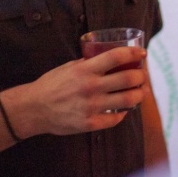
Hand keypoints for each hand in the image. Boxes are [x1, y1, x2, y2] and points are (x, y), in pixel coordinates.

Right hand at [6, 47, 147, 137]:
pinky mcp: (90, 123)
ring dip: (138, 95)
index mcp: (85, 70)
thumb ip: (88, 64)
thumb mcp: (69, 67)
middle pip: (128, 79)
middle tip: (142, 76)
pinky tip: (123, 109)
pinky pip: (116, 119)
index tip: (142, 53)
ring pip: (127, 100)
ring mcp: (92, 107)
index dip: (133, 53)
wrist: (35, 108)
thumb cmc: (52, 84)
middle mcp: (91, 87)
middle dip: (141, 76)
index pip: (116, 57)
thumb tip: (109, 59)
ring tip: (140, 92)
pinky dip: (123, 113)